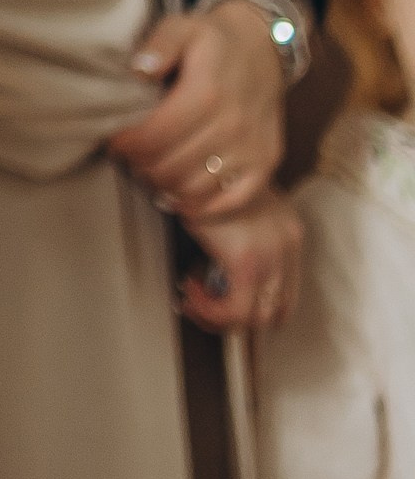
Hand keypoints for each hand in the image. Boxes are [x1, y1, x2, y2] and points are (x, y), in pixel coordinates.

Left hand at [112, 1, 286, 218]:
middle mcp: (232, 126)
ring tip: (150, 172)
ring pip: (196, 188)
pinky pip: (231, 201)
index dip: (128, 145)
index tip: (115, 142)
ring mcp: (252, 149)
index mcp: (207, 93)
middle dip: (141, 166)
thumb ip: (158, 46)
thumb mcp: (182, 28)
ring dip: (166, 187)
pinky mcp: (266, 164)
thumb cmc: (214, 41)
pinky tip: (180, 195)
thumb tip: (138, 70)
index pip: (155, 136)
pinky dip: (202, 206)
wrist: (264, 50)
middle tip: (130, 159)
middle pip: (171, 167)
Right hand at [175, 188, 302, 335]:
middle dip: (236, 319)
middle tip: (206, 308)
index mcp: (288, 230)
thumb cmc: (205, 178)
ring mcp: (272, 255)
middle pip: (275, 311)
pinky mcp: (248, 262)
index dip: (255, 307)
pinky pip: (234, 311)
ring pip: (256, 318)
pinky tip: (190, 290)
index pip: (286, 292)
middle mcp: (288, 243)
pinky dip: (210, 310)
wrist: (194, 159)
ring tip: (194, 299)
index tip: (224, 298)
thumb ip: (240, 236)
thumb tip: (219, 273)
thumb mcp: (233, 207)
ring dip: (219, 316)